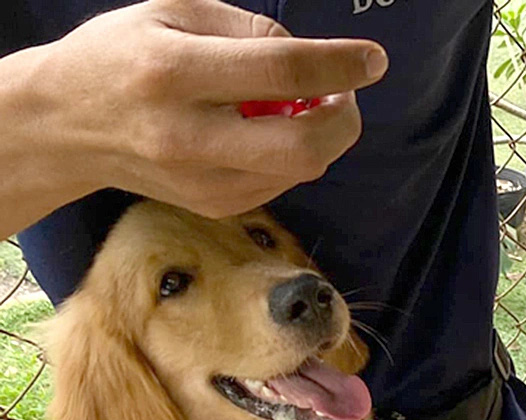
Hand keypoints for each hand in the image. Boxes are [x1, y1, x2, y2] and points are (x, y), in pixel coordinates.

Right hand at [34, 0, 386, 219]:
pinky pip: (284, 181)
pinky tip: (272, 130)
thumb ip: (246, 29)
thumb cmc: (121, 55)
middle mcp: (189, 135)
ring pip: (301, 169)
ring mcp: (203, 181)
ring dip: (323, 136)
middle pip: (303, 145)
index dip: (338, 65)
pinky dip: (296, 154)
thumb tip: (313, 58)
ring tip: (304, 104)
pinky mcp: (215, 206)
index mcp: (174, 73)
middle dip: (343, 119)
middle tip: (343, 92)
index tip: (372, 59)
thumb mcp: (171, 13)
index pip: (280, 72)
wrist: (64, 125)